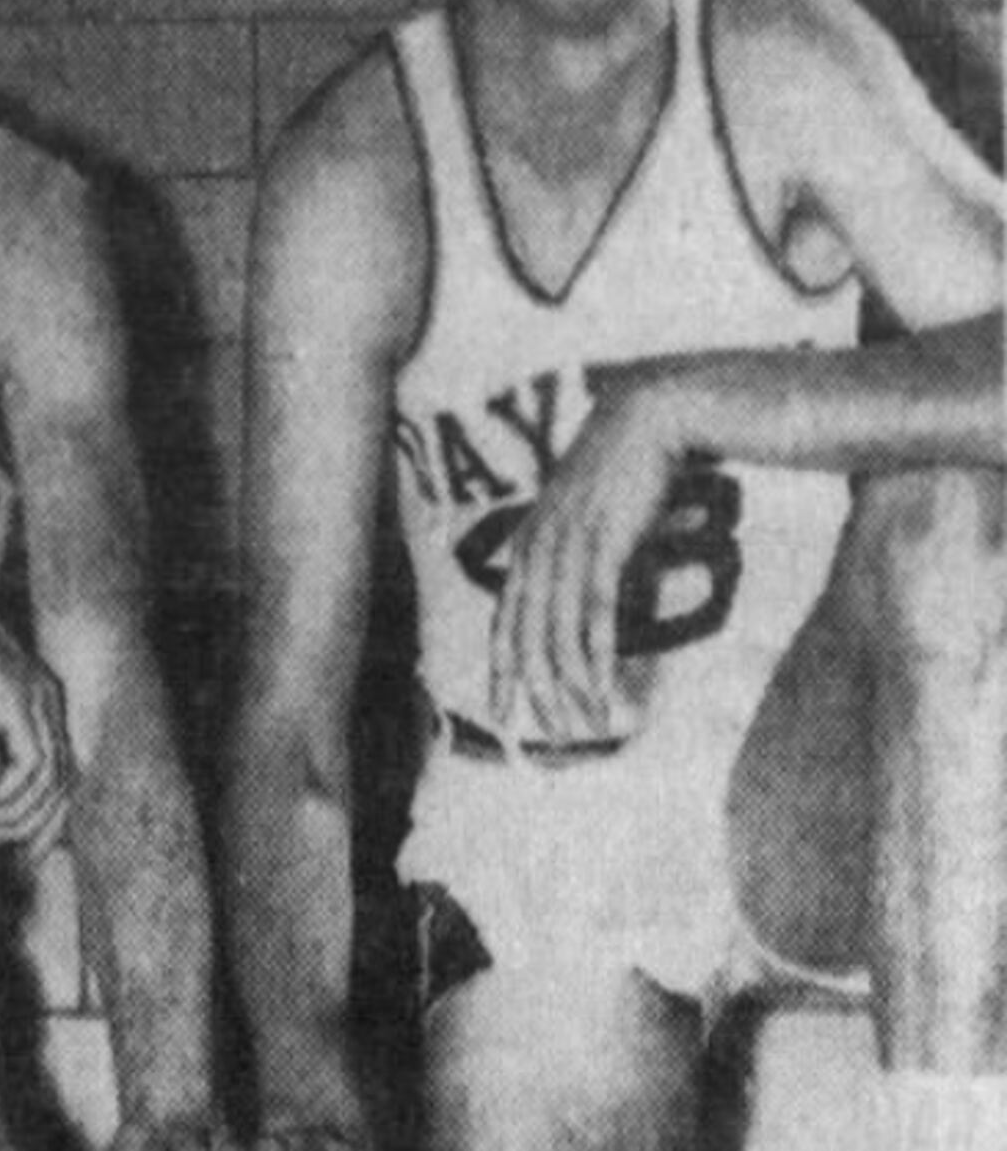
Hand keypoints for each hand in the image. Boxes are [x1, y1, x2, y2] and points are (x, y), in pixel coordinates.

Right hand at [0, 573, 72, 857]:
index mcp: (44, 701)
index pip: (64, 770)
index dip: (48, 815)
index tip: (23, 847)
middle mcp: (51, 701)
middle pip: (68, 782)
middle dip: (43, 827)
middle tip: (15, 857)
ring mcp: (39, 700)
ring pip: (51, 780)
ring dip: (19, 815)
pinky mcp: (19, 702)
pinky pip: (30, 766)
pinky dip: (9, 794)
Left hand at [490, 380, 682, 744]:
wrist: (651, 415)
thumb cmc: (625, 467)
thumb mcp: (589, 515)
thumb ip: (580, 556)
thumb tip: (588, 599)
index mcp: (528, 543)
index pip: (504, 620)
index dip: (501, 670)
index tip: (500, 711)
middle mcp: (537, 548)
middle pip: (525, 637)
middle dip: (535, 692)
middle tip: (549, 735)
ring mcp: (567, 546)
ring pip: (557, 634)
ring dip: (570, 685)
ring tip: (585, 724)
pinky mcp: (604, 544)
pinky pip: (594, 615)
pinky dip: (596, 657)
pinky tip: (603, 688)